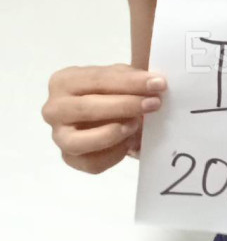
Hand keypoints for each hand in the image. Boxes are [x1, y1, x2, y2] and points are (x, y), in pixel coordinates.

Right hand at [41, 62, 166, 174]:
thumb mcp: (118, 77)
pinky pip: (91, 162)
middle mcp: (54, 109)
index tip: (158, 84)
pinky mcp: (69, 158)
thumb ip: (131, 79)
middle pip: (86, 108)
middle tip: (153, 104)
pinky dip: (114, 154)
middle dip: (124, 105)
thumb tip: (154, 84)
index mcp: (63, 81)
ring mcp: (59, 136)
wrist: (103, 115)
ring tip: (136, 125)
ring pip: (79, 141)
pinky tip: (130, 142)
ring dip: (112, 133)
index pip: (97, 80)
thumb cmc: (109, 92)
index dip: (129, 82)